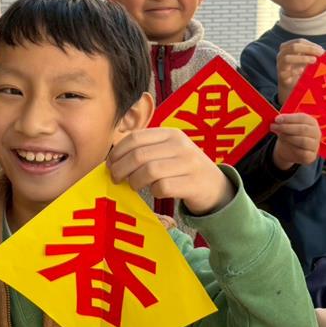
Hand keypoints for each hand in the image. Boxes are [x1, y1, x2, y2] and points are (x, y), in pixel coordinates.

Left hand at [108, 128, 233, 215]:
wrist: (215, 186)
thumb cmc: (183, 169)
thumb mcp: (168, 151)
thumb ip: (146, 150)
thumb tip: (112, 159)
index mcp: (170, 133)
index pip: (135, 137)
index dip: (117, 152)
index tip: (110, 164)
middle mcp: (180, 145)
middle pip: (139, 155)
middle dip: (121, 169)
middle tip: (116, 179)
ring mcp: (188, 164)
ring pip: (149, 171)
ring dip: (135, 182)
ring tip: (134, 186)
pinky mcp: (193, 183)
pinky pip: (163, 188)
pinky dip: (154, 192)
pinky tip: (156, 192)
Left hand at [270, 113, 320, 169]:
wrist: (289, 150)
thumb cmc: (289, 134)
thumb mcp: (286, 125)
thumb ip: (283, 122)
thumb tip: (277, 120)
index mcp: (311, 122)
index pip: (302, 118)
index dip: (289, 118)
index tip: (277, 119)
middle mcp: (316, 133)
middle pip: (303, 129)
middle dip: (287, 127)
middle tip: (274, 127)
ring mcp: (315, 145)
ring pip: (303, 141)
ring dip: (288, 138)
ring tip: (280, 135)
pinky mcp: (311, 156)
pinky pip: (302, 152)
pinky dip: (292, 149)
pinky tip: (286, 146)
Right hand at [276, 39, 323, 105]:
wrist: (291, 85)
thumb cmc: (299, 68)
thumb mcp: (305, 59)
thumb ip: (311, 54)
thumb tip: (322, 52)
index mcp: (287, 47)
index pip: (299, 41)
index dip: (311, 45)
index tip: (321, 50)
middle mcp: (282, 54)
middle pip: (293, 47)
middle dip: (308, 49)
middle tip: (320, 54)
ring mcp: (280, 65)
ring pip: (287, 59)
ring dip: (302, 58)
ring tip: (314, 60)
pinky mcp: (282, 76)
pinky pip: (287, 73)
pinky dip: (295, 71)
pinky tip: (303, 71)